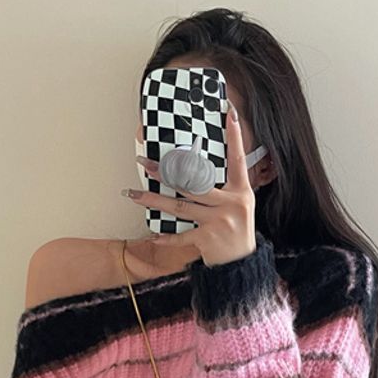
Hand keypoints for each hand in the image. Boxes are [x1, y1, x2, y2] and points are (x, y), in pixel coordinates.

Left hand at [123, 104, 256, 266]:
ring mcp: (219, 221)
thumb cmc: (237, 231)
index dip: (235, 136)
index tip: (230, 113)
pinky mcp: (208, 239)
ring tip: (134, 194)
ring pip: (181, 206)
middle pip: (194, 182)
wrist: (243, 264)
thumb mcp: (240, 207)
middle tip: (143, 161)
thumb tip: (194, 171)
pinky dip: (166, 238)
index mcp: (242, 192)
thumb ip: (224, 189)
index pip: (238, 158)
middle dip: (165, 172)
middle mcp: (232, 203)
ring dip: (154, 200)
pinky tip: (152, 236)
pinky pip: (182, 235)